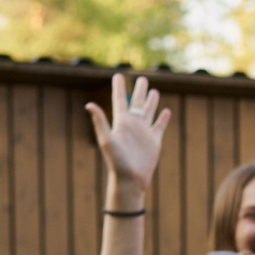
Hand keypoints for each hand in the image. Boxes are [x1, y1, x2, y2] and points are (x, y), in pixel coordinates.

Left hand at [88, 72, 169, 196]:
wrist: (130, 179)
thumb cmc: (116, 162)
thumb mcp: (106, 140)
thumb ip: (100, 122)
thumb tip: (89, 105)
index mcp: (121, 122)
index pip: (120, 100)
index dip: (119, 87)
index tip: (118, 75)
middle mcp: (133, 125)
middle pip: (136, 103)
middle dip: (139, 90)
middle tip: (142, 78)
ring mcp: (144, 132)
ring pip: (148, 112)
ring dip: (151, 101)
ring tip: (153, 91)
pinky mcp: (155, 141)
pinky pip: (159, 126)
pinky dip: (163, 118)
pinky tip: (166, 111)